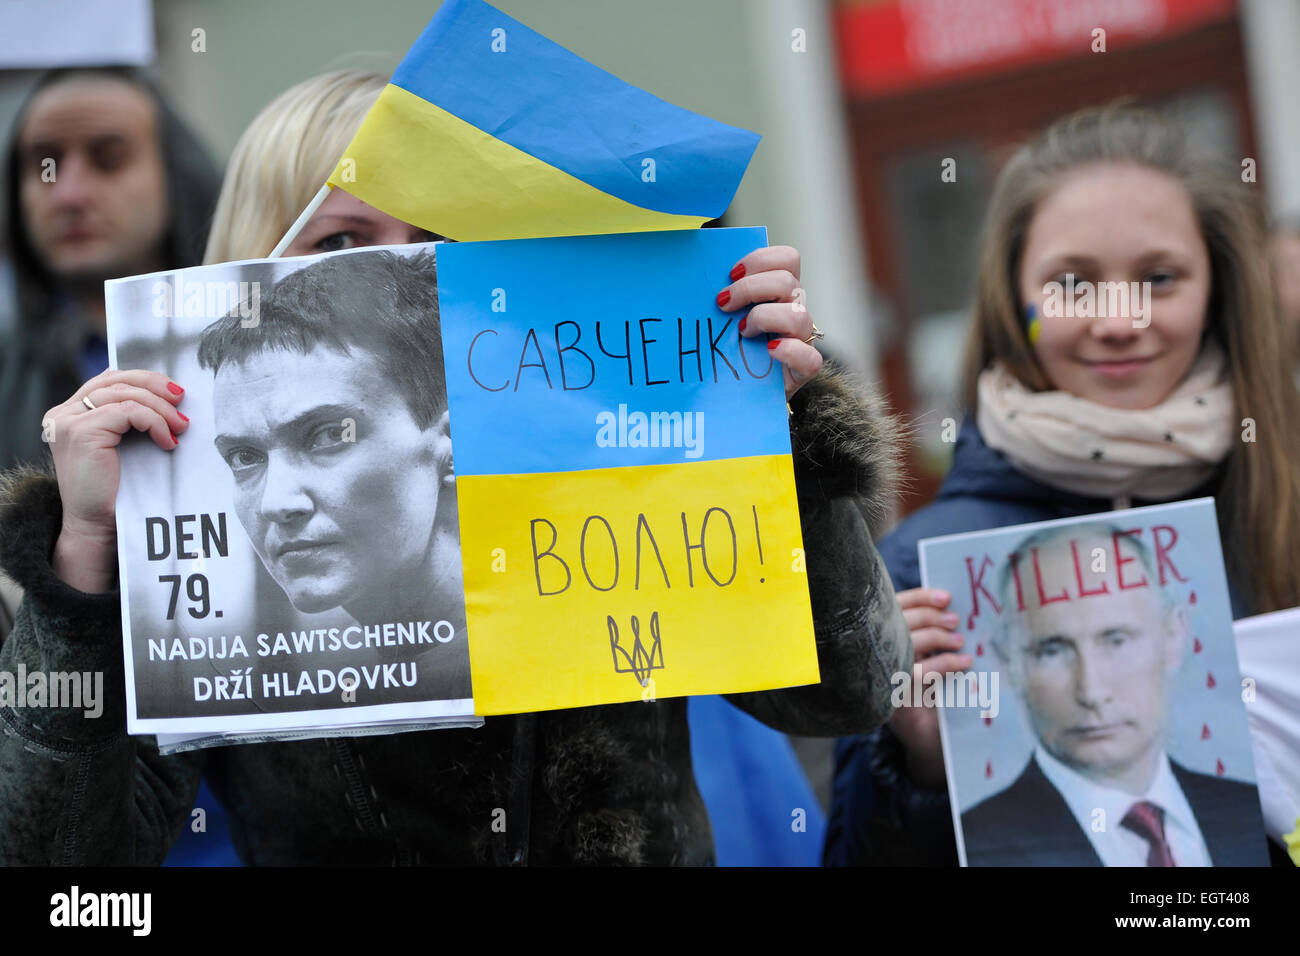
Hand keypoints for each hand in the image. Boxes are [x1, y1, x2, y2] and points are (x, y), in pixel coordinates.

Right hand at [42, 369, 189, 591]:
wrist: (98, 526)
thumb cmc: (115, 490)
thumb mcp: (122, 445)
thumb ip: (129, 418)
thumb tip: (169, 394)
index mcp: (69, 413)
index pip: (108, 379)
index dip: (144, 379)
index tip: (175, 392)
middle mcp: (63, 414)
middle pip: (116, 380)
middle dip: (155, 386)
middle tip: (182, 401)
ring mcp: (68, 422)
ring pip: (125, 395)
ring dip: (160, 408)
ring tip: (181, 427)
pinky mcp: (81, 432)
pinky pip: (129, 412)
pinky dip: (155, 422)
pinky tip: (168, 441)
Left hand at [716, 245, 822, 397]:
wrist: (740, 395)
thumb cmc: (729, 351)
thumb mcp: (724, 319)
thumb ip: (722, 297)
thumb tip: (696, 279)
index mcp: (779, 292)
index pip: (787, 259)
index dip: (760, 259)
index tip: (730, 274)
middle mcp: (795, 310)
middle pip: (788, 281)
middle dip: (750, 288)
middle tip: (723, 304)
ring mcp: (801, 340)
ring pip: (798, 315)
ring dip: (763, 318)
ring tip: (742, 332)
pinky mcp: (803, 370)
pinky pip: (810, 357)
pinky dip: (789, 351)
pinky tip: (768, 351)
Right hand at [888, 587, 971, 789]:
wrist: (922, 735)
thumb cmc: (923, 689)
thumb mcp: (921, 656)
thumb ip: (926, 633)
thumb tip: (949, 607)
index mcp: (874, 635)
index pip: (893, 606)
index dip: (919, 598)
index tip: (945, 597)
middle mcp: (871, 652)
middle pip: (899, 620)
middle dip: (931, 616)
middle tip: (955, 620)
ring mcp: (880, 674)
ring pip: (909, 642)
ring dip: (940, 637)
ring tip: (960, 641)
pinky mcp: (893, 696)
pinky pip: (921, 671)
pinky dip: (946, 664)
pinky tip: (964, 663)